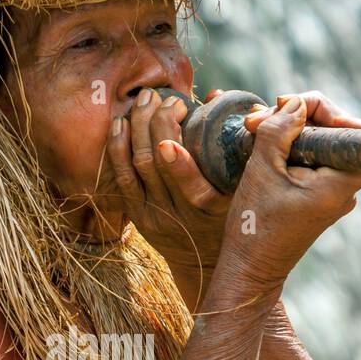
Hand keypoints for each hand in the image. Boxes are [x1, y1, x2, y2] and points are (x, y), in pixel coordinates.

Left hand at [105, 87, 230, 275]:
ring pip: (136, 167)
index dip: (179, 146)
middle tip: (160, 96)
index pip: (189, 181)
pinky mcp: (137, 217)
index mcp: (210, 208)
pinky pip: (121, 179)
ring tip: (143, 100)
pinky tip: (120, 124)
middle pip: (156, 163)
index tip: (180, 111)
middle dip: (155, 121)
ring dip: (136, 127)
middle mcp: (178, 216)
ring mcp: (154, 217)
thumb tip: (216, 98)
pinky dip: (117, 148)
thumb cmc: (231, 216)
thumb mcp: (243, 188)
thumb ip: (237, 145)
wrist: (205, 263)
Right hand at [225, 91, 360, 290]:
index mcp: (339, 184)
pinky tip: (263, 144)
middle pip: (338, 133)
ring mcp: (333, 193)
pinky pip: (312, 160)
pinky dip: (289, 147)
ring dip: (290, 130)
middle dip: (301, 116)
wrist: (247, 269)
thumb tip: (296, 103)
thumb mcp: (261, 170)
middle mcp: (344, 189)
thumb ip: (279, 130)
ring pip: (321, 144)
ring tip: (253, 129)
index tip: (302, 112)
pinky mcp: (318, 196)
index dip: (335, 113)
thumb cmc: (254, 227)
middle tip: (260, 117)